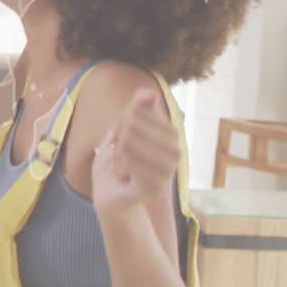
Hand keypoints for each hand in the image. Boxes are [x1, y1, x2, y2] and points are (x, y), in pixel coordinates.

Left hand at [92, 90, 180, 216]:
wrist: (110, 195)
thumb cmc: (118, 160)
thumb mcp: (123, 130)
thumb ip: (137, 110)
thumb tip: (148, 92)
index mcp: (172, 136)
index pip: (140, 111)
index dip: (123, 120)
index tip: (120, 135)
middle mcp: (176, 153)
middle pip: (132, 125)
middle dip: (117, 137)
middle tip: (117, 152)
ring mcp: (167, 172)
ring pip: (128, 143)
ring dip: (116, 153)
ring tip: (119, 164)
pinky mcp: (154, 188)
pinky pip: (129, 163)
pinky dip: (117, 166)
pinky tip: (121, 175)